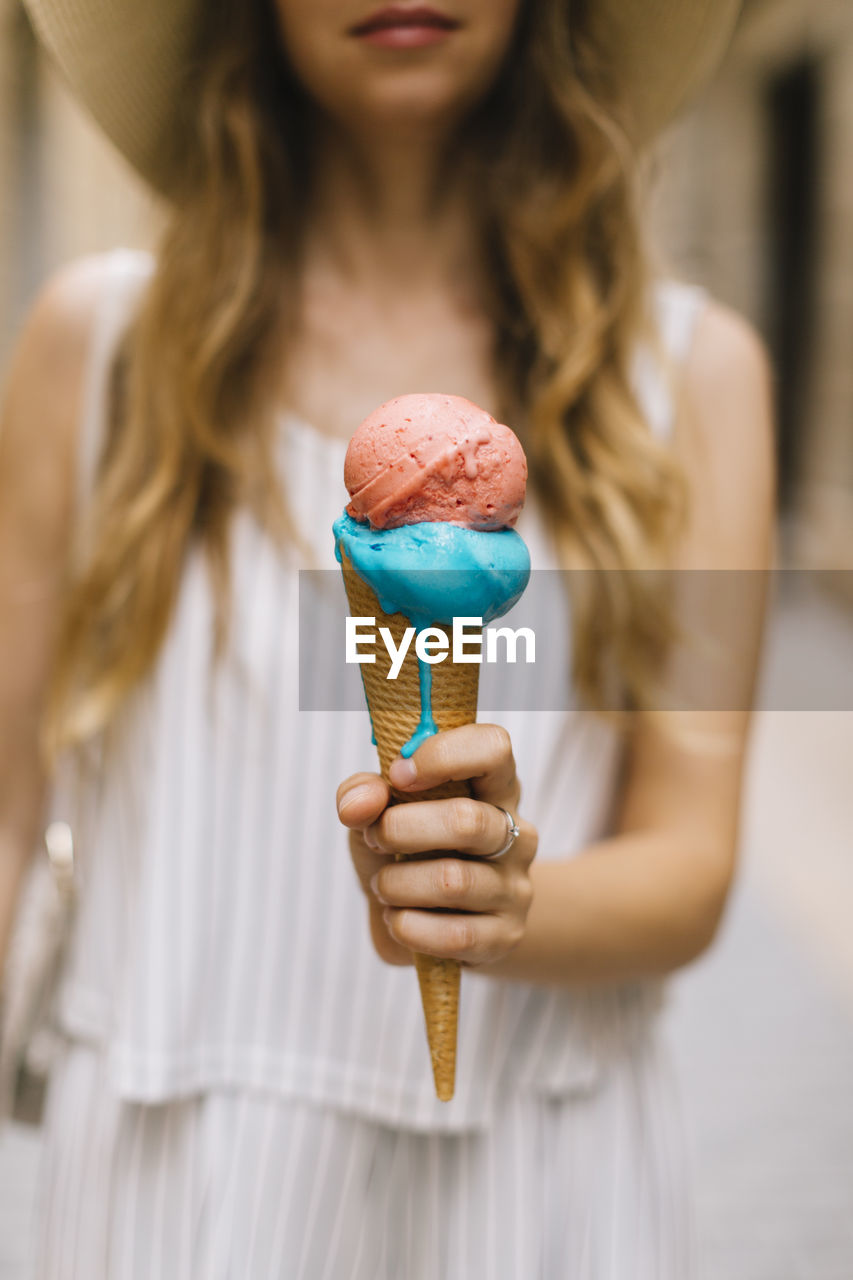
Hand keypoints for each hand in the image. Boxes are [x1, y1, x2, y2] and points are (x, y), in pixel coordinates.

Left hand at [336, 725, 537, 967]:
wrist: (426, 922)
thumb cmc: (406, 851)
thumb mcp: (378, 813)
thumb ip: (361, 794)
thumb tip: (358, 805)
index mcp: (493, 787)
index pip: (493, 748)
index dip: (444, 755)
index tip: (399, 775)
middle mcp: (515, 833)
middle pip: (467, 820)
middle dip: (400, 829)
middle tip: (375, 838)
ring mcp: (516, 887)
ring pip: (453, 881)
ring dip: (397, 883)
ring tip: (383, 885)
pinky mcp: (506, 936)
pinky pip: (455, 935)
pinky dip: (409, 926)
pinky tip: (398, 919)